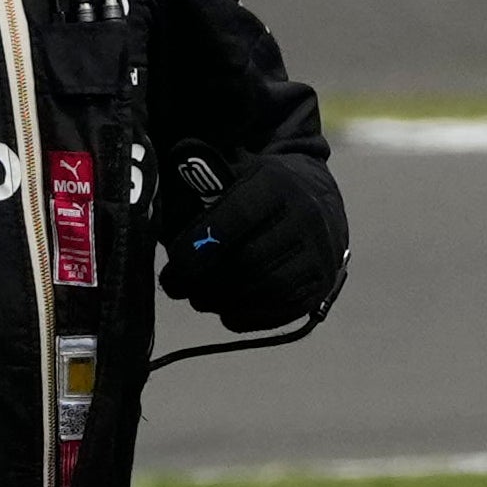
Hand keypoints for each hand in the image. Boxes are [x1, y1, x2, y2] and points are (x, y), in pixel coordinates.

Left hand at [160, 149, 339, 330]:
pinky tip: (226, 310)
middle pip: (250, 260)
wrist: (317, 202)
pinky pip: (281, 311)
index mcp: (279, 184)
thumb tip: (166, 170)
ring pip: (266, 289)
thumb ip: (201, 178)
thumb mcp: (233, 173)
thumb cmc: (258, 191)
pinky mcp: (319, 286)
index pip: (237, 217)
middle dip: (205, 280)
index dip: (199, 243)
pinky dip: (246, 316)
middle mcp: (307, 219)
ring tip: (198, 298)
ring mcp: (319, 256)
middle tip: (176, 287)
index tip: (174, 260)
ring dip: (222, 301)